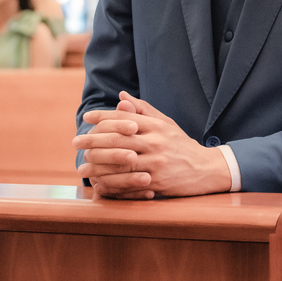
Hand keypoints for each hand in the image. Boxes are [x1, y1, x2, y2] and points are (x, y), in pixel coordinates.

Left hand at [74, 91, 231, 198]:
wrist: (205, 169)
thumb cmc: (181, 144)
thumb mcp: (166, 123)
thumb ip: (143, 110)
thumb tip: (122, 97)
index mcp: (157, 126)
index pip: (124, 118)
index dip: (102, 117)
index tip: (87, 118)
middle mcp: (156, 142)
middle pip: (117, 139)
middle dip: (92, 141)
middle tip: (76, 141)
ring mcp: (156, 163)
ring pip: (120, 162)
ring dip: (97, 165)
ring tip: (82, 166)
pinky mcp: (156, 181)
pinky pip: (128, 182)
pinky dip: (112, 183)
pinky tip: (99, 183)